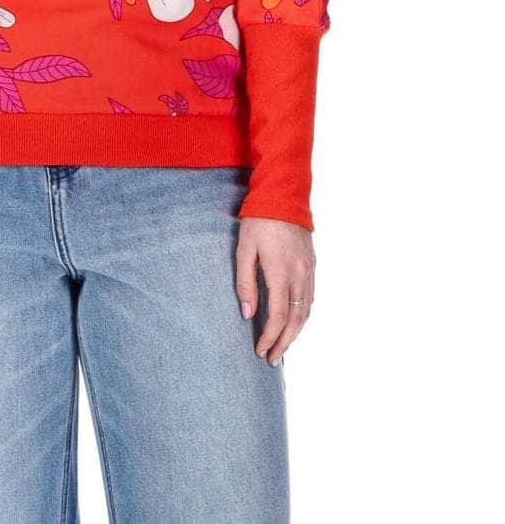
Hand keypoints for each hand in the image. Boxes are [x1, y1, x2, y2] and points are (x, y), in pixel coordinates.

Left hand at [235, 217, 314, 365]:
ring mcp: (309, 271)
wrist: (284, 196)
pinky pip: (311, 298)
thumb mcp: (244, 249)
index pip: (278, 316)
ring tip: (283, 347)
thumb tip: (247, 313)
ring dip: (296, 333)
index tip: (261, 351)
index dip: (270, 337)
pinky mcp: (312, 265)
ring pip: (307, 311)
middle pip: (296, 320)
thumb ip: (244, 282)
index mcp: (281, 272)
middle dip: (284, 343)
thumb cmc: (259, 222)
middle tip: (272, 359)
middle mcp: (299, 275)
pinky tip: (295, 323)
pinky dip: (303, 316)